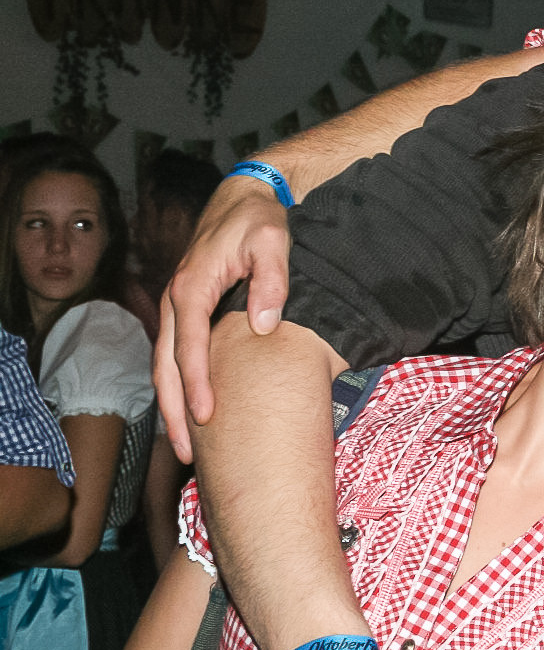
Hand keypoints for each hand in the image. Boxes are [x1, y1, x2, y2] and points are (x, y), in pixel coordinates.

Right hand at [157, 175, 290, 457]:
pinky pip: (175, 353)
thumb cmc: (259, 219)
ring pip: (164, 364)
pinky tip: (189, 410)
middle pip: (166, 365)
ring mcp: (177, 305)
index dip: (198, 384)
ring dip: (171, 404)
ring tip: (183, 445)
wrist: (243, 197)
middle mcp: (176, 299)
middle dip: (173, 410)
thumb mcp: (273, 241)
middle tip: (185, 452)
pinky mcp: (186, 308)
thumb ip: (271, 281)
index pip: (191, 346)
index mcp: (193, 287)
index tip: (206, 417)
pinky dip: (177, 384)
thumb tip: (262, 325)